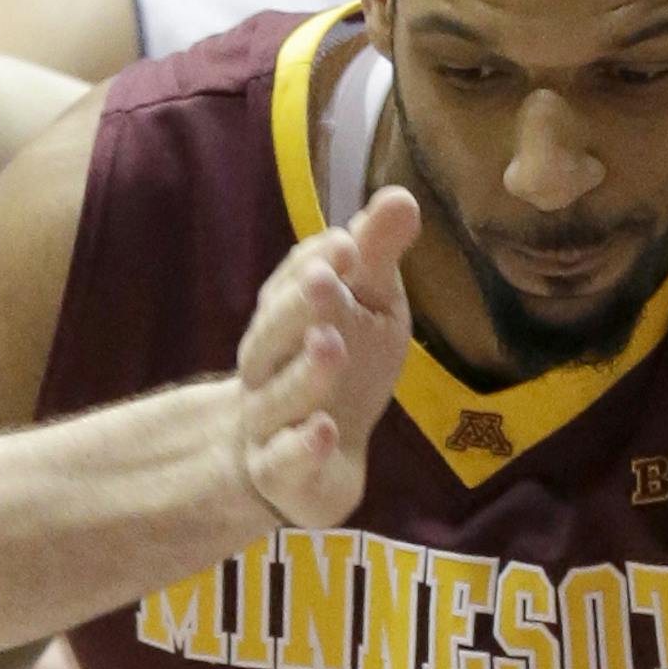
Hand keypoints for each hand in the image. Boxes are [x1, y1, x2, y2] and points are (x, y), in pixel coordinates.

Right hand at [236, 187, 417, 528]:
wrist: (303, 461)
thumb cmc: (340, 367)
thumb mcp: (366, 308)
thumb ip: (376, 259)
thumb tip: (401, 194)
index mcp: (284, 319)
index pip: (290, 284)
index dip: (316, 262)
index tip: (349, 242)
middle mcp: (266, 368)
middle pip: (270, 335)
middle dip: (297, 306)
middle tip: (328, 280)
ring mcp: (269, 423)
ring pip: (279, 398)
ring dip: (305, 372)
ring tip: (332, 344)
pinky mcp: (282, 474)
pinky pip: (283, 463)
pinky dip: (301, 447)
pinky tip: (324, 431)